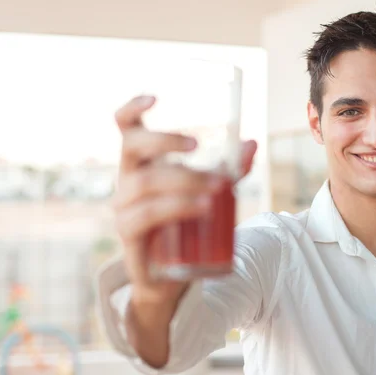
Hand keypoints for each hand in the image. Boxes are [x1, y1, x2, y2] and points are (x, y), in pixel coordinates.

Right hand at [112, 95, 257, 307]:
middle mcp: (127, 182)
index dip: (133, 109)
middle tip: (198, 145)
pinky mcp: (129, 235)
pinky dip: (177, 206)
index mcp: (142, 165)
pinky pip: (148, 214)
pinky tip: (202, 206)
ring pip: (147, 183)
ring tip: (218, 187)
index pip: (126, 129)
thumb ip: (230, 170)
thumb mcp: (210, 193)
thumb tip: (251, 143)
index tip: (156, 98)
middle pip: (132, 147)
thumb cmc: (186, 227)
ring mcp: (124, 208)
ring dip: (185, 180)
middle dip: (165, 141)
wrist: (170, 276)